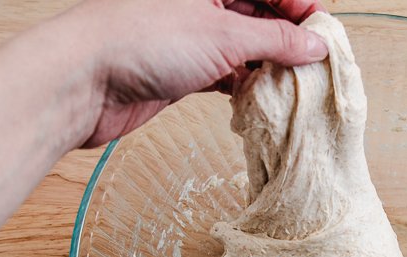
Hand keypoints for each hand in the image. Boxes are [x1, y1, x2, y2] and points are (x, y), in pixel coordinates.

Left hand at [76, 0, 328, 146]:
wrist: (83, 81)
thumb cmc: (142, 39)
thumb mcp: (224, 34)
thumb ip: (275, 38)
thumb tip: (315, 44)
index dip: (298, 5)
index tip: (322, 30)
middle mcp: (199, 1)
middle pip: (257, 13)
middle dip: (286, 37)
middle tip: (313, 62)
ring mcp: (189, 35)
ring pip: (242, 46)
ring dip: (267, 65)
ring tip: (292, 84)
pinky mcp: (181, 69)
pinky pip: (225, 73)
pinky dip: (244, 84)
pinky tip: (261, 97)